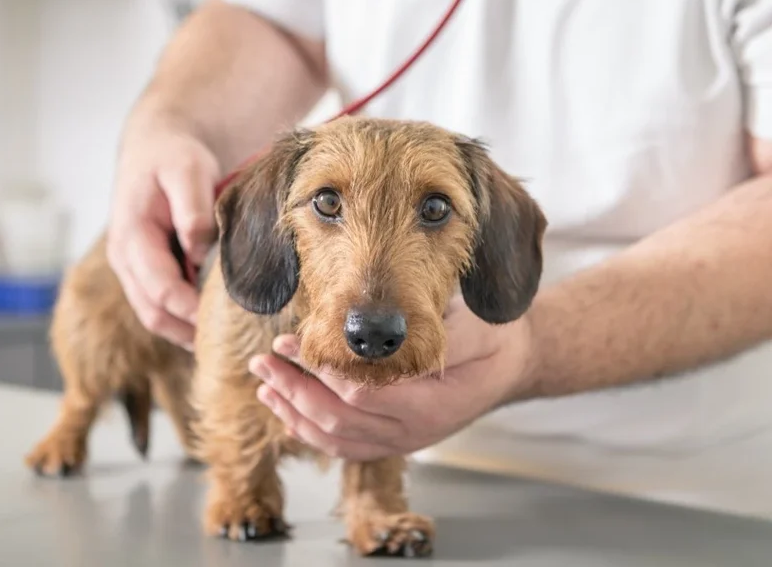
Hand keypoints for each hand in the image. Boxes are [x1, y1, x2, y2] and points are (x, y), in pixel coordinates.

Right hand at [107, 121, 220, 348]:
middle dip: (188, 331)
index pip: (159, 288)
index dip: (191, 310)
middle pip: (154, 312)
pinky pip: (161, 306)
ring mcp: (133, 268)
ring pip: (155, 316)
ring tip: (224, 345)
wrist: (156, 148)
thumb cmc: (172, 157)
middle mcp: (125, 259)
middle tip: (228, 345)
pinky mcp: (147, 271)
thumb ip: (194, 211)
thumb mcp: (187, 171)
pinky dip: (184, 320)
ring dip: (185, 332)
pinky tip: (213, 326)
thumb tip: (200, 251)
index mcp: (131, 237)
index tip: (224, 321)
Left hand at [248, 295, 536, 460]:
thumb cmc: (494, 340)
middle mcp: (413, 431)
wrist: (512, 365)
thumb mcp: (474, 328)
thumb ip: (436, 336)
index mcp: (431, 403)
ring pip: (336, 439)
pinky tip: (290, 413)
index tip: (293, 342)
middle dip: (293, 390)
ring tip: (265, 384)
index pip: (360, 394)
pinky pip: (347, 447)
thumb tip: (386, 333)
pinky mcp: (396, 440)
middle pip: (338, 420)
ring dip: (294, 412)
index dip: (320, 371)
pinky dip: (313, 432)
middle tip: (263, 360)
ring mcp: (403, 441)